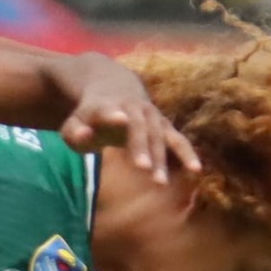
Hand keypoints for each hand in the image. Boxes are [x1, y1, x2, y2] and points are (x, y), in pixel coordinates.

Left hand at [58, 52, 200, 185]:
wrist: (113, 87)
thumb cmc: (90, 116)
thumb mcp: (74, 124)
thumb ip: (75, 132)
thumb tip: (85, 136)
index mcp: (106, 105)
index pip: (109, 109)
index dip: (114, 115)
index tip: (120, 119)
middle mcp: (133, 108)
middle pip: (139, 127)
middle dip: (142, 146)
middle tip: (142, 169)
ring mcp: (152, 116)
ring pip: (159, 136)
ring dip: (161, 158)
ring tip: (161, 182)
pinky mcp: (164, 126)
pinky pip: (177, 140)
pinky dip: (186, 153)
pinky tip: (196, 170)